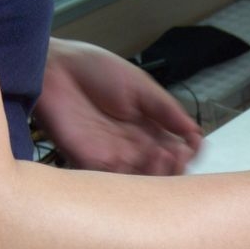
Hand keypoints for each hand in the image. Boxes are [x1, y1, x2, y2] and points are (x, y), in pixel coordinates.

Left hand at [33, 38, 202, 174]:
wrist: (53, 67)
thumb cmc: (93, 70)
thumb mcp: (141, 86)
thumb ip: (167, 110)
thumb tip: (194, 131)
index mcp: (149, 128)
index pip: (177, 149)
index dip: (189, 150)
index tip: (195, 143)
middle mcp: (135, 145)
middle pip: (164, 169)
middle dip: (178, 165)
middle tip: (181, 153)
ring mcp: (115, 155)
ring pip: (145, 179)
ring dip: (160, 172)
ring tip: (165, 156)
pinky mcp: (92, 161)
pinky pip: (116, 181)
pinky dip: (134, 177)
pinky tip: (142, 160)